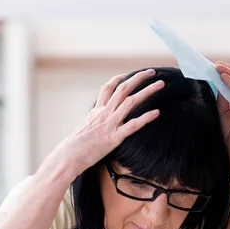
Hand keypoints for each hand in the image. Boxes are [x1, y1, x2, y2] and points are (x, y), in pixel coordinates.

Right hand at [41, 69, 163, 181]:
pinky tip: (157, 112)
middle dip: (139, 78)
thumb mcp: (84, 129)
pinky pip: (133, 125)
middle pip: (123, 89)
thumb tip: (97, 124)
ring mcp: (110, 124)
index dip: (119, 79)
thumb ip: (94, 123)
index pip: (107, 88)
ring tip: (161, 85)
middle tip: (152, 72)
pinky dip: (146, 117)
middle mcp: (104, 113)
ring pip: (131, 102)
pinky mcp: (114, 137)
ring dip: (147, 91)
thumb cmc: (75, 147)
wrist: (68, 156)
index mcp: (96, 111)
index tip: (128, 74)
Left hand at [215, 62, 229, 157]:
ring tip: (218, 67)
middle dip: (228, 72)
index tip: (214, 68)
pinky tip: (223, 76)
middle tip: (215, 64)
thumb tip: (217, 83)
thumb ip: (222, 99)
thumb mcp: (222, 114)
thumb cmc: (229, 138)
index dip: (226, 76)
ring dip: (229, 74)